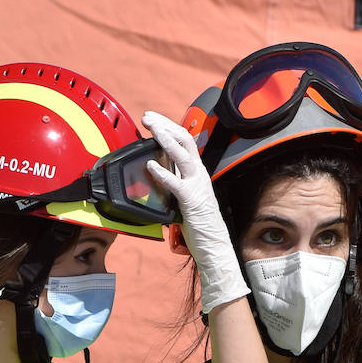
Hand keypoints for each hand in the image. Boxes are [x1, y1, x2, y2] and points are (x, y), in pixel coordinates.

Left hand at [142, 110, 248, 312]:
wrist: (214, 245)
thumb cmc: (199, 224)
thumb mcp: (185, 196)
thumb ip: (176, 182)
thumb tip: (159, 171)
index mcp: (197, 172)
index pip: (184, 141)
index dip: (169, 127)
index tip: (153, 120)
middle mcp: (199, 174)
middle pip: (184, 140)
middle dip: (165, 125)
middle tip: (148, 117)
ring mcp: (196, 185)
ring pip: (182, 155)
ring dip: (165, 140)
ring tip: (152, 130)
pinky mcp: (191, 200)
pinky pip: (176, 182)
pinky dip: (162, 172)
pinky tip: (150, 165)